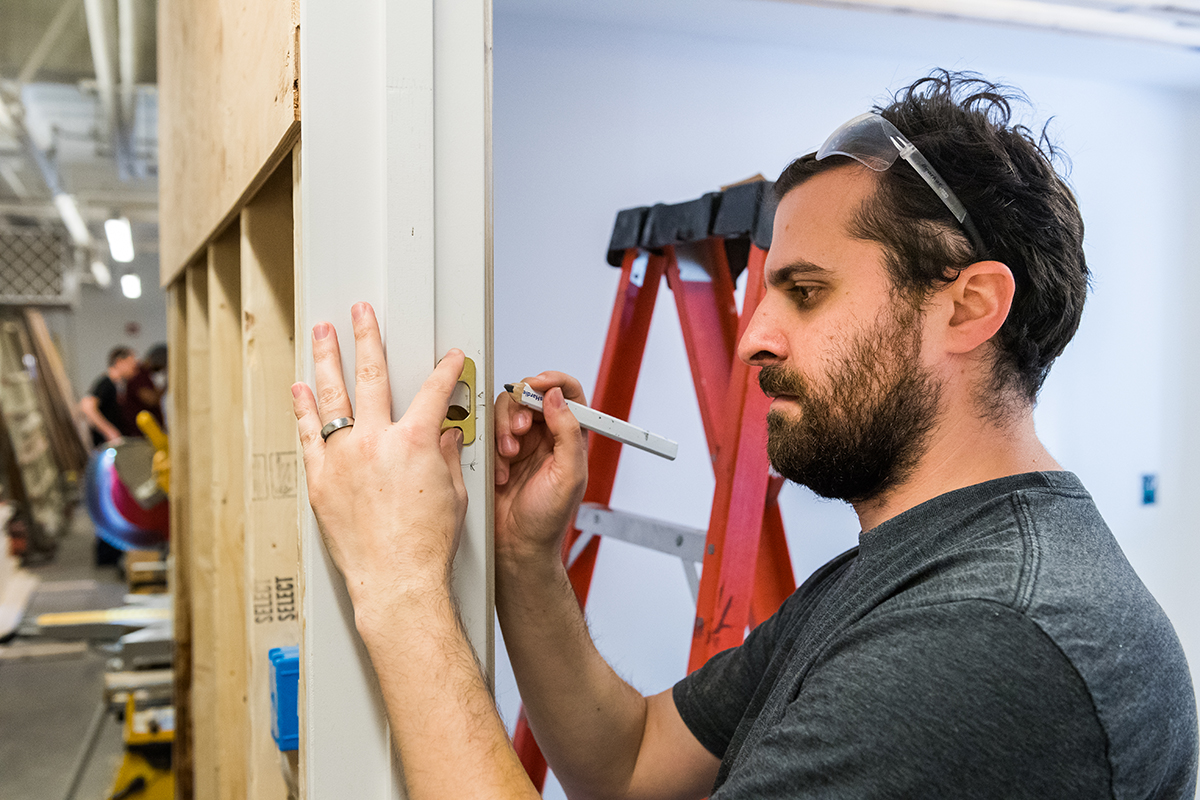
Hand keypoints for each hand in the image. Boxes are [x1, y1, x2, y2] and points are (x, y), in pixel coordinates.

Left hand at [292, 302, 467, 615]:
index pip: (434, 390)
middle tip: (360, 314)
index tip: (448, 357)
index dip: (445, 369)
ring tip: (322, 334)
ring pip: (331, 396)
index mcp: (414, 441)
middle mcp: (374, 441)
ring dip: (326, 359)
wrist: (397, 581)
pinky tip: (301, 390)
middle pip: (369, 374)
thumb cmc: (426, 545)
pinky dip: (303, 411)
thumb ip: (444, 457)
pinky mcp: (320, 481)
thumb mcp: (453, 493)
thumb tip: (441, 438)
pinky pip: (308, 436)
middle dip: (366, 337)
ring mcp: (342, 459)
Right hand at [494, 373, 587, 565]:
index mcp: (569, 437)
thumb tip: (557, 397)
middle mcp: (545, 436)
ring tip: (509, 455)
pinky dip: (491, 447)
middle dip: (521, 409)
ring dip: (504, 429)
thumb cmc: (547, 520)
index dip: (553, 381)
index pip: (568, 394)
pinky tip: (500, 471)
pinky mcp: (495, 452)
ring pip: (506, 411)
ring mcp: (519, 443)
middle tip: (519, 432)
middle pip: (530, 396)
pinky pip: (487, 432)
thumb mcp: (569, 476)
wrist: (517, 546)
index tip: (538, 385)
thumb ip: (568, 434)